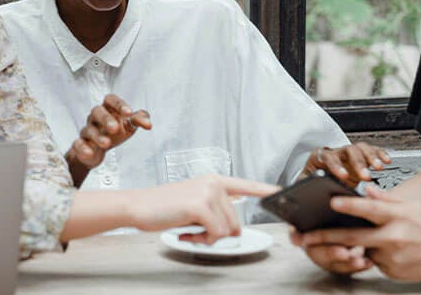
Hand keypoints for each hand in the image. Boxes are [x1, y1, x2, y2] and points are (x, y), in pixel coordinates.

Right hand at [65, 94, 150, 186]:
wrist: (97, 152)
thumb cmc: (114, 133)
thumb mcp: (128, 125)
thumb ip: (139, 120)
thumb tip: (148, 123)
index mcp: (108, 109)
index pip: (110, 99)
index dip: (118, 104)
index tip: (128, 112)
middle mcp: (95, 117)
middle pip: (97, 111)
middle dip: (105, 118)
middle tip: (114, 128)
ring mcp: (87, 130)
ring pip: (89, 129)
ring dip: (97, 136)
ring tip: (107, 143)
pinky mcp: (80, 144)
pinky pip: (78, 143)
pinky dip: (83, 148)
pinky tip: (90, 152)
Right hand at [127, 174, 279, 244]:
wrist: (139, 205)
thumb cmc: (164, 207)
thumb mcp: (194, 204)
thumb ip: (215, 210)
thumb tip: (232, 229)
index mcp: (213, 180)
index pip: (245, 185)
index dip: (264, 190)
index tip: (281, 191)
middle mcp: (214, 182)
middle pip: (235, 222)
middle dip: (217, 233)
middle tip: (195, 229)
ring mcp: (208, 192)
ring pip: (227, 230)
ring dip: (208, 238)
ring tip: (189, 228)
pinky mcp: (200, 204)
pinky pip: (216, 233)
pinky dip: (202, 239)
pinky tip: (186, 231)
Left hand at [293, 184, 420, 281]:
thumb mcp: (410, 205)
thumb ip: (385, 198)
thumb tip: (367, 190)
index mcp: (396, 217)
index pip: (369, 209)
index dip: (350, 205)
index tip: (332, 201)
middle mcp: (392, 238)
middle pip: (353, 236)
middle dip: (324, 236)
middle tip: (303, 236)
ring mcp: (391, 257)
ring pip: (359, 250)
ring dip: (345, 246)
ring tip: (325, 242)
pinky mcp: (390, 271)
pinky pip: (371, 261)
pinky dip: (366, 254)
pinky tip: (370, 249)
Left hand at [302, 142, 390, 185]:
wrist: (320, 180)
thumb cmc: (312, 183)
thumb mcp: (306, 184)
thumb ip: (307, 184)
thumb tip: (308, 190)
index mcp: (319, 157)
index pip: (327, 157)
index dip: (336, 165)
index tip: (343, 176)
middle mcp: (335, 152)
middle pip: (347, 151)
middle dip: (357, 163)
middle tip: (365, 176)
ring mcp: (348, 154)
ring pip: (360, 148)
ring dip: (371, 156)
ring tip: (379, 167)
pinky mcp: (360, 157)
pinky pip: (371, 150)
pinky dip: (379, 153)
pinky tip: (386, 160)